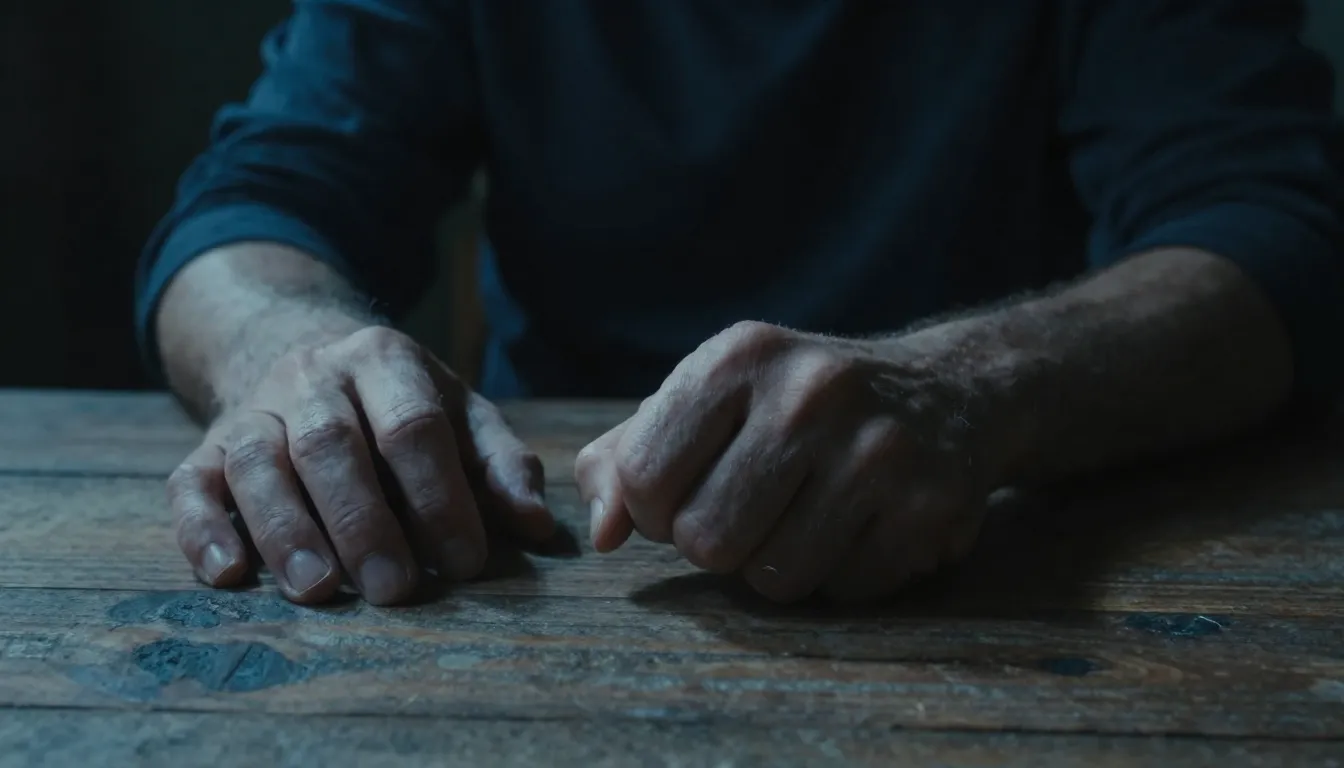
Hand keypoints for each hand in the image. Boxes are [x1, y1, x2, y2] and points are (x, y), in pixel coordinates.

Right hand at [168, 326, 552, 604]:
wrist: (305, 355)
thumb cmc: (400, 406)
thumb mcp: (461, 414)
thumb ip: (501, 465)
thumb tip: (536, 524)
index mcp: (385, 359)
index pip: (412, 424)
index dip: (440, 494)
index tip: (465, 561)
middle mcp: (312, 376)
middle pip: (330, 442)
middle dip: (363, 520)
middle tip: (395, 588)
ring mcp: (252, 410)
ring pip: (257, 462)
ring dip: (286, 530)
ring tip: (317, 589)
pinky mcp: (205, 448)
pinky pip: (190, 484)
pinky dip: (202, 530)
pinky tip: (228, 575)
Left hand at [575, 321, 996, 602]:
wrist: (948, 389)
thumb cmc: (798, 404)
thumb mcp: (712, 397)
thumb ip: (630, 454)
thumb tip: (602, 532)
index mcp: (738, 357)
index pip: (642, 476)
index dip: (652, 508)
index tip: (684, 494)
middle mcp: (809, 394)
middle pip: (704, 540)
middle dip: (716, 542)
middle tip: (751, 509)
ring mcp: (876, 449)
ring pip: (773, 578)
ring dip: (776, 564)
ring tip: (807, 514)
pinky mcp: (928, 505)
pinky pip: (841, 590)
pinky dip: (840, 573)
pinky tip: (861, 524)